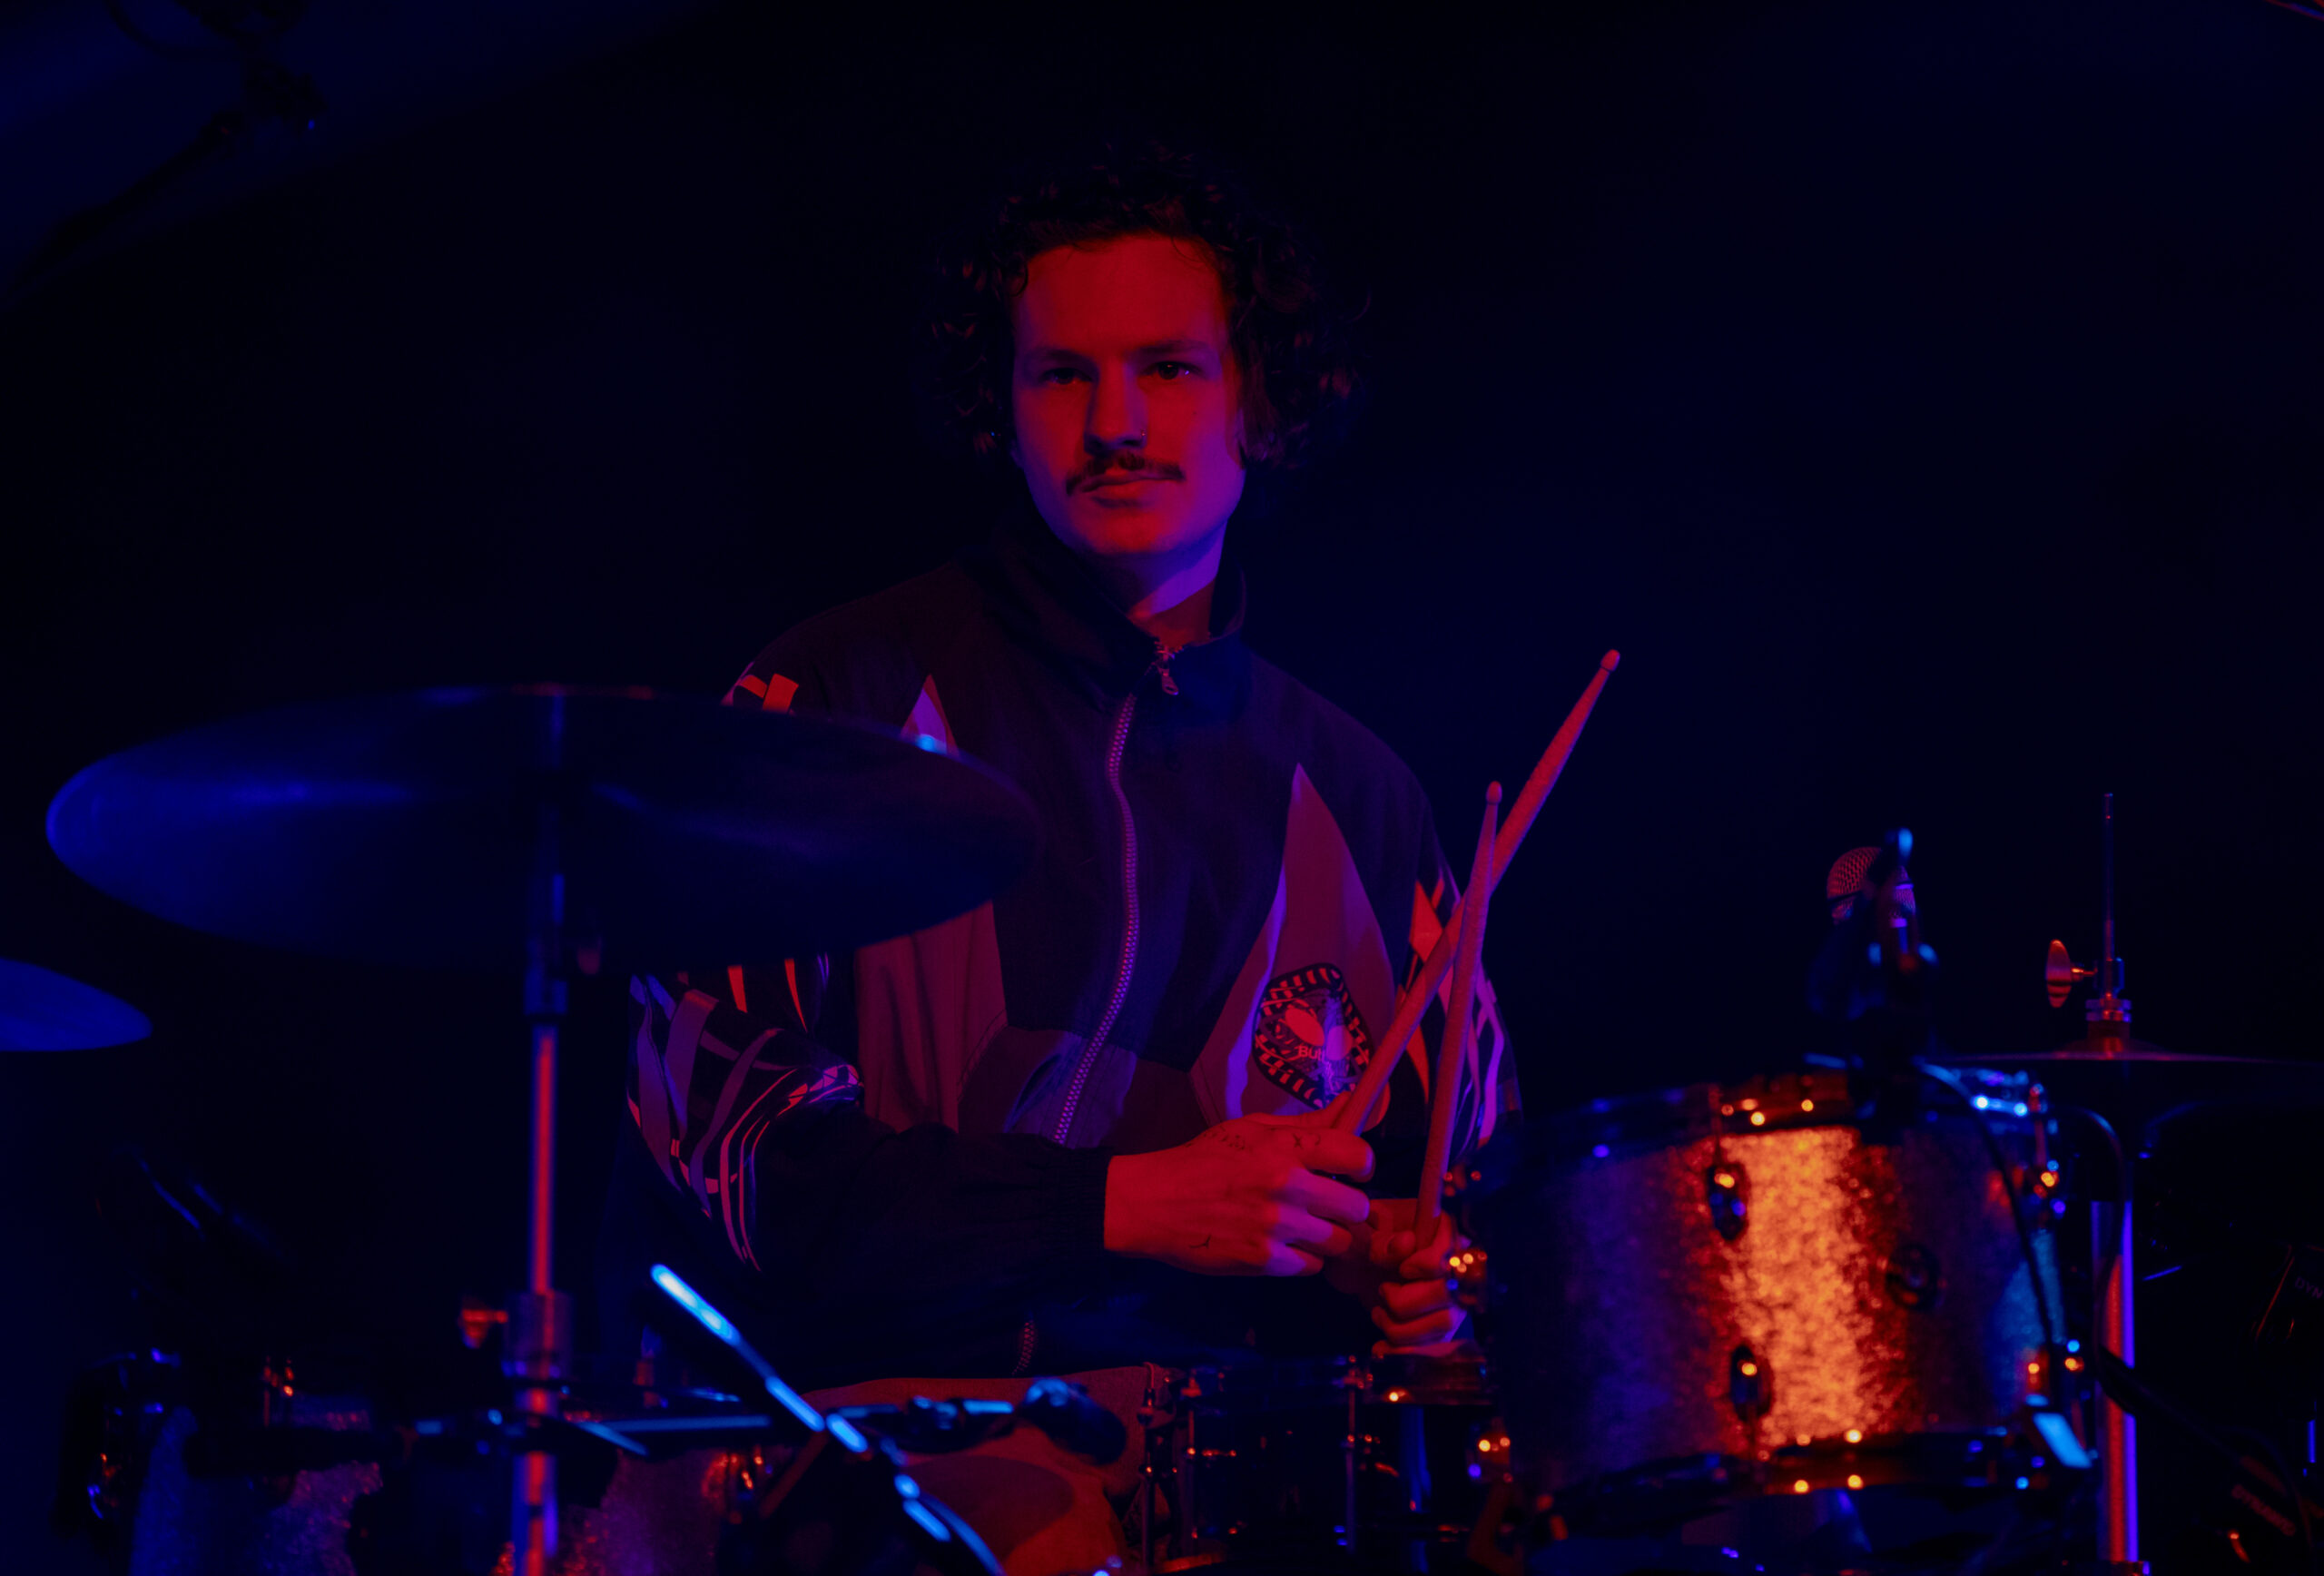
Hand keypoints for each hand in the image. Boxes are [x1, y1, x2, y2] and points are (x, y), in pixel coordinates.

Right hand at [1103, 1102, 1373, 1276]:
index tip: (1353, 1172)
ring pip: (1339, 1241)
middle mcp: (1286, 1186)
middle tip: (1330, 1205)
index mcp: (1284, 1147)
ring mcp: (1276, 1226)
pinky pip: (1312, 1266)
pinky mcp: (1263, 1261)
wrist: (1154, 1201)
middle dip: (1349, 1207)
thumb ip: (1305, 1123)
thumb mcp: (1251, 1129)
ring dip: (1328, 1236)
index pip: (1356, 1155)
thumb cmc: (1203, 1159)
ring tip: (1306, 1227)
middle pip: (1357, 1206)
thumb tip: (1352, 1103)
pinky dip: (1304, 1259)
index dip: (1362, 1166)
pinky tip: (1285, 1245)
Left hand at [1355, 1199, 1467, 1353]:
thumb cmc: (1362, 1241)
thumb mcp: (1364, 1233)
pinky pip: (1435, 1347)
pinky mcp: (1442, 1325)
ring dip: (1403, 1327)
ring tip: (1379, 1315)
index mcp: (1441, 1230)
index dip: (1428, 1264)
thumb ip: (1383, 1238)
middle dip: (1407, 1301)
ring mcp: (1454, 1297)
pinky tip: (1382, 1348)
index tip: (1404, 1269)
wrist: (1356, 1265)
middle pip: (1449, 1293)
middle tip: (1384, 1292)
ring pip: (1444, 1323)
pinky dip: (1406, 1351)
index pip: (1453, 1250)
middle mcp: (1456, 1264)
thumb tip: (1406, 1244)